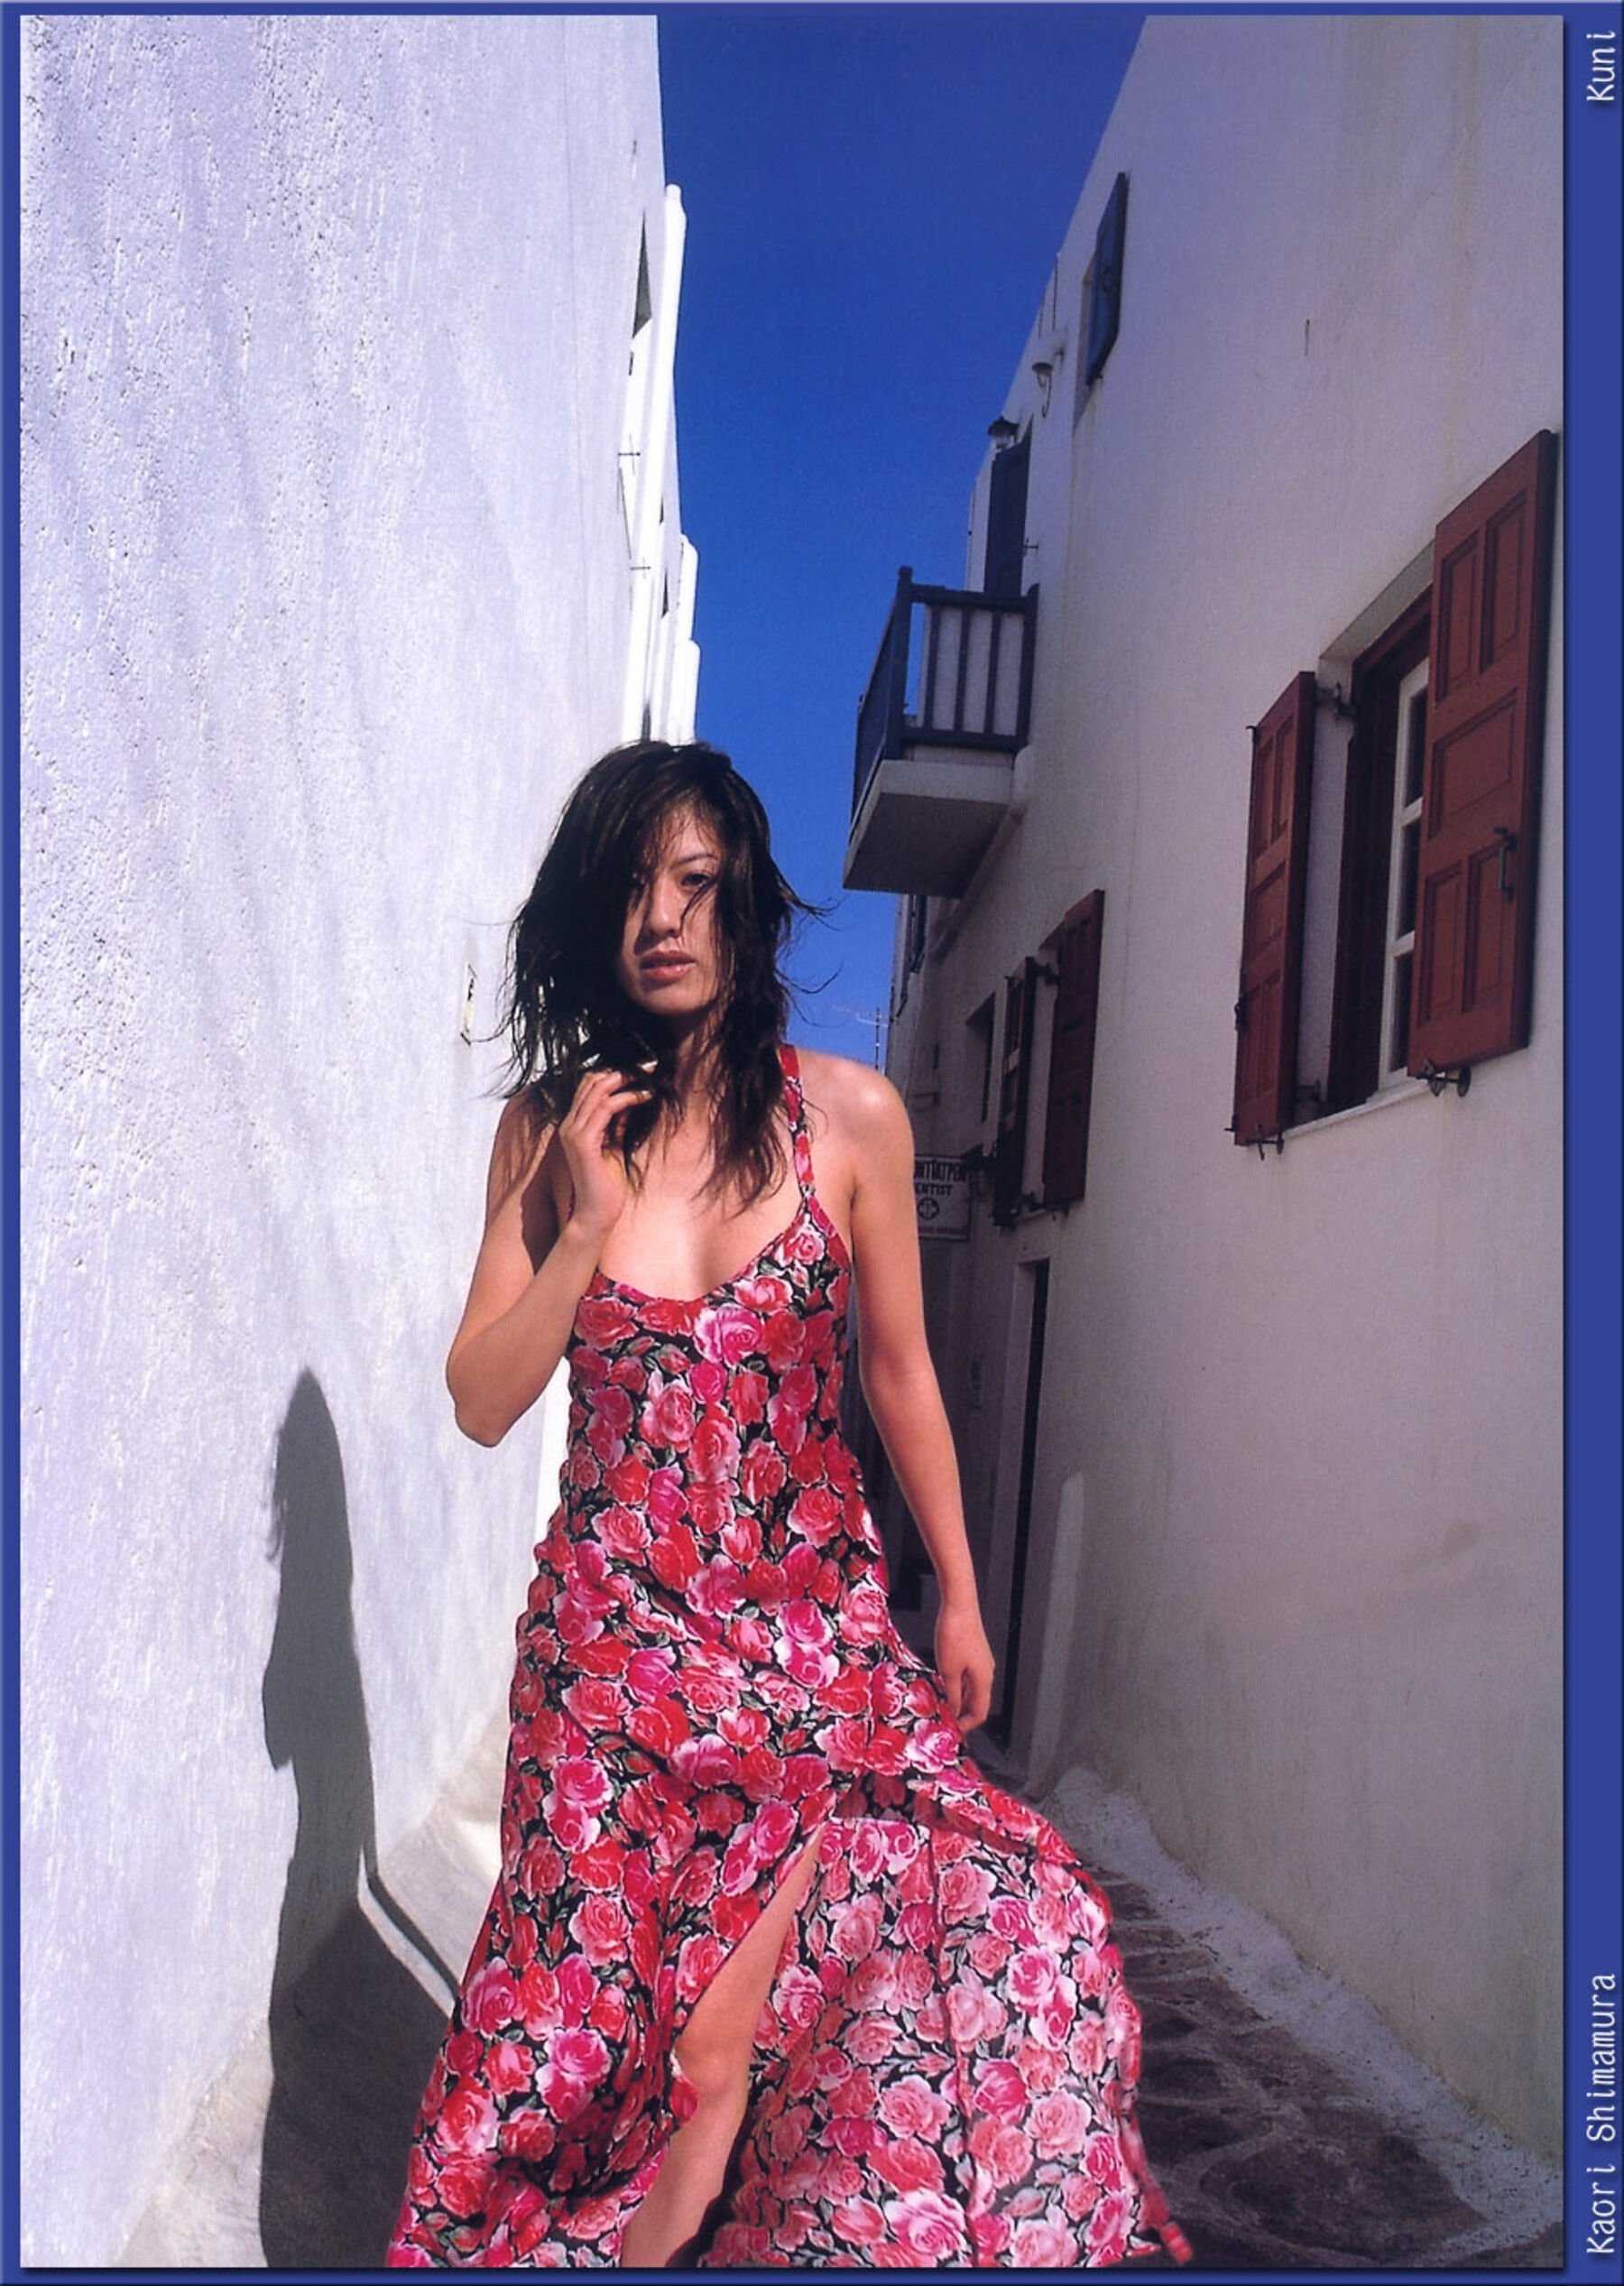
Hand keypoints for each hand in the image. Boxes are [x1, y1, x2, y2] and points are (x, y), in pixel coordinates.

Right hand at [558, 1061, 655, 1240]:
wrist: (597, 1214)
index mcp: (574, 1126)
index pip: (588, 1087)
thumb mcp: (615, 1146)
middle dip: (621, 1070)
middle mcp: (569, 1126)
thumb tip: (630, 1100)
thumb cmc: (607, 1186)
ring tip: (649, 1077)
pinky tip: (645, 1096)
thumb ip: (617, 1124)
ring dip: (626, 1080)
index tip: (639, 1070)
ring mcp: (573, 1133)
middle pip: (591, 1082)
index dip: (612, 1073)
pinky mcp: (583, 1143)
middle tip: (648, 1066)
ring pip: (597, 1090)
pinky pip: (604, 1108)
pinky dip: (626, 1098)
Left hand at [934, 1599, 995, 1734]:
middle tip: (944, 1720)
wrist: (959, 1605)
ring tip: (940, 1704)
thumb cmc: (955, 1634)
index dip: (967, 1725)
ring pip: (972, 1689)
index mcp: (984, 1679)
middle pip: (977, 1702)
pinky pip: (968, 1676)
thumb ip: (952, 1694)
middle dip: (962, 1714)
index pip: (980, 1713)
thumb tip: (953, 1713)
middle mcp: (986, 1672)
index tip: (952, 1731)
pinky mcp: (974, 1652)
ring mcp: (981, 1661)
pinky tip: (942, 1683)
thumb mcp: (948, 1670)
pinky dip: (958, 1685)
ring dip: (958, 1699)